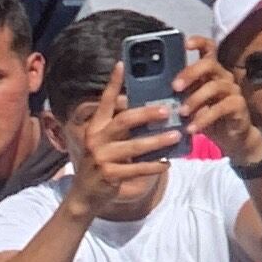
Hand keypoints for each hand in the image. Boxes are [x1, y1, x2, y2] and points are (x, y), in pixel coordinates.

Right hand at [68, 67, 174, 219]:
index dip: (113, 83)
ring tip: (177, 135)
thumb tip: (150, 113)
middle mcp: (95, 139)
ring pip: (135, 146)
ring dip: (159, 141)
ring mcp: (101, 158)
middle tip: (168, 109)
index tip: (122, 64)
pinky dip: (154, 165)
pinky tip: (168, 163)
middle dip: (148, 113)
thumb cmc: (101, 165)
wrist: (84, 197)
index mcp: (95, 128)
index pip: (104, 102)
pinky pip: (137, 168)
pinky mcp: (110, 175)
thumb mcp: (104, 144)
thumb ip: (120, 129)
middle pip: (124, 120)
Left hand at [175, 38, 259, 160]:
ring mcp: (232, 90)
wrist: (230, 138)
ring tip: (181, 113)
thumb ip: (172, 96)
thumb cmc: (204, 118)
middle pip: (210, 64)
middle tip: (175, 86)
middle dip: (191, 72)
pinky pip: (221, 108)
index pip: (208, 49)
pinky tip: (192, 128)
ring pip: (215, 86)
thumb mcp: (186, 105)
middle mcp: (222, 76)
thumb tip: (140, 93)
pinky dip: (204, 118)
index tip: (185, 43)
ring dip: (195, 99)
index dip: (198, 42)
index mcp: (209, 72)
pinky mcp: (238, 105)